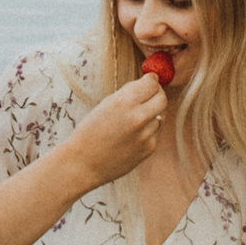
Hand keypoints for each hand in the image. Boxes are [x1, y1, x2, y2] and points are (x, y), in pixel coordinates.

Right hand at [69, 72, 166, 188]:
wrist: (84, 163)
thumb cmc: (91, 131)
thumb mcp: (105, 104)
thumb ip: (129, 93)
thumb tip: (152, 82)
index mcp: (124, 101)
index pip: (152, 83)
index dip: (150, 81)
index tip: (148, 82)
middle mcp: (138, 117)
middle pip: (162, 98)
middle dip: (156, 95)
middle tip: (148, 97)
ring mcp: (145, 134)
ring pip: (159, 117)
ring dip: (149, 116)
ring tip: (129, 125)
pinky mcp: (149, 148)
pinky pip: (154, 133)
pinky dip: (146, 133)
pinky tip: (129, 138)